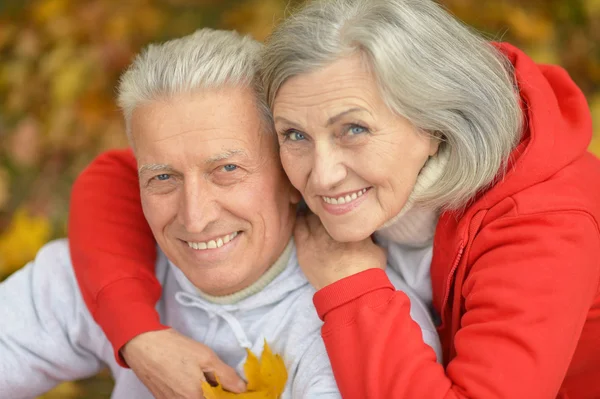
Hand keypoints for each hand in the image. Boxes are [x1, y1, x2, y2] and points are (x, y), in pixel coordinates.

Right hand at [121, 328, 245, 397]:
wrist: (142, 345)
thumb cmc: (174, 349)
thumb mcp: (206, 357)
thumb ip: (226, 376)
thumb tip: (242, 389)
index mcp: (195, 398)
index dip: (230, 394)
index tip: (236, 387)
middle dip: (218, 392)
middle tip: (221, 379)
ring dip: (206, 391)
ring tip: (203, 374)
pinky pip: (185, 398)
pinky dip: (193, 391)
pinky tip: (192, 377)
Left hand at [294, 212, 385, 289]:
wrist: (351, 290)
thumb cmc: (368, 272)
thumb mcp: (378, 250)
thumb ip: (371, 238)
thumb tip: (369, 233)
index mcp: (351, 224)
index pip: (341, 208)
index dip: (339, 209)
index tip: (338, 211)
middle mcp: (332, 226)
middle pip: (325, 209)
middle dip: (325, 210)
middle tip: (326, 213)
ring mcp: (316, 235)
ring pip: (310, 215)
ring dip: (312, 215)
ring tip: (314, 217)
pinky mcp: (304, 246)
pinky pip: (298, 227)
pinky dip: (300, 221)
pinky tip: (302, 221)